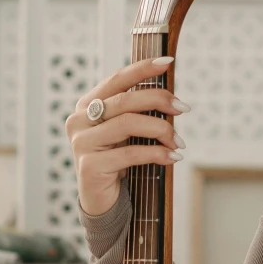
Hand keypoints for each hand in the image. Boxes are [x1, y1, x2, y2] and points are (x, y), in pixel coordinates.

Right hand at [66, 56, 185, 217]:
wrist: (103, 201)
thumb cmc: (118, 161)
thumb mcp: (126, 132)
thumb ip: (137, 111)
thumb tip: (171, 97)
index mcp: (87, 105)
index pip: (117, 79)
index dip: (143, 68)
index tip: (168, 62)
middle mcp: (79, 120)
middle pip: (125, 100)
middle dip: (159, 100)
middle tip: (183, 108)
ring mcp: (81, 143)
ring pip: (128, 124)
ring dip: (161, 130)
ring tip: (179, 142)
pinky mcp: (89, 166)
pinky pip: (129, 154)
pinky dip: (156, 154)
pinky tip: (173, 157)